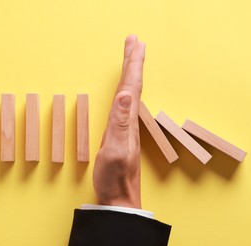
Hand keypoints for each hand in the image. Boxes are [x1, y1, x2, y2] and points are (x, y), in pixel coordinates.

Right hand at [93, 35, 144, 208]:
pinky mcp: (119, 133)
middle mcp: (129, 120)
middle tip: (134, 42)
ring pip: (129, 93)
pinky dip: (124, 90)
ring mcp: (125, 127)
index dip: (133, 63)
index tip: (135, 43)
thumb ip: (119, 123)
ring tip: (131, 58)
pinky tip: (124, 90)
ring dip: (130, 73)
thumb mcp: (115, 151)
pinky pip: (123, 104)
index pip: (132, 86)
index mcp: (128, 120)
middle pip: (133, 85)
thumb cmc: (115, 177)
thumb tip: (125, 95)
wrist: (118, 198)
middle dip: (133, 61)